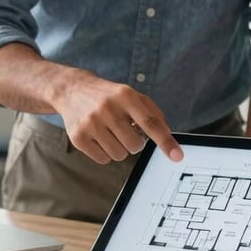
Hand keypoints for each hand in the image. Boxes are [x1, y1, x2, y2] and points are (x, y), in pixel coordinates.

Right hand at [53, 74, 182, 164]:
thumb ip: (152, 113)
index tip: (178, 156)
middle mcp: (108, 108)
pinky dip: (105, 153)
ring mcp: (91, 123)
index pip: (151, 123)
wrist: (73, 90)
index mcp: (126, 96)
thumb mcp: (132, 95)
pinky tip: (99, 137)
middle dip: (134, 142)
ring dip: (120, 148)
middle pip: (135, 145)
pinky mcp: (78, 137)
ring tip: (111, 132)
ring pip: (120, 155)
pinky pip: (103, 160)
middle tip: (125, 130)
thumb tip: (167, 135)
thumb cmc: (110, 96)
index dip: (166, 141)